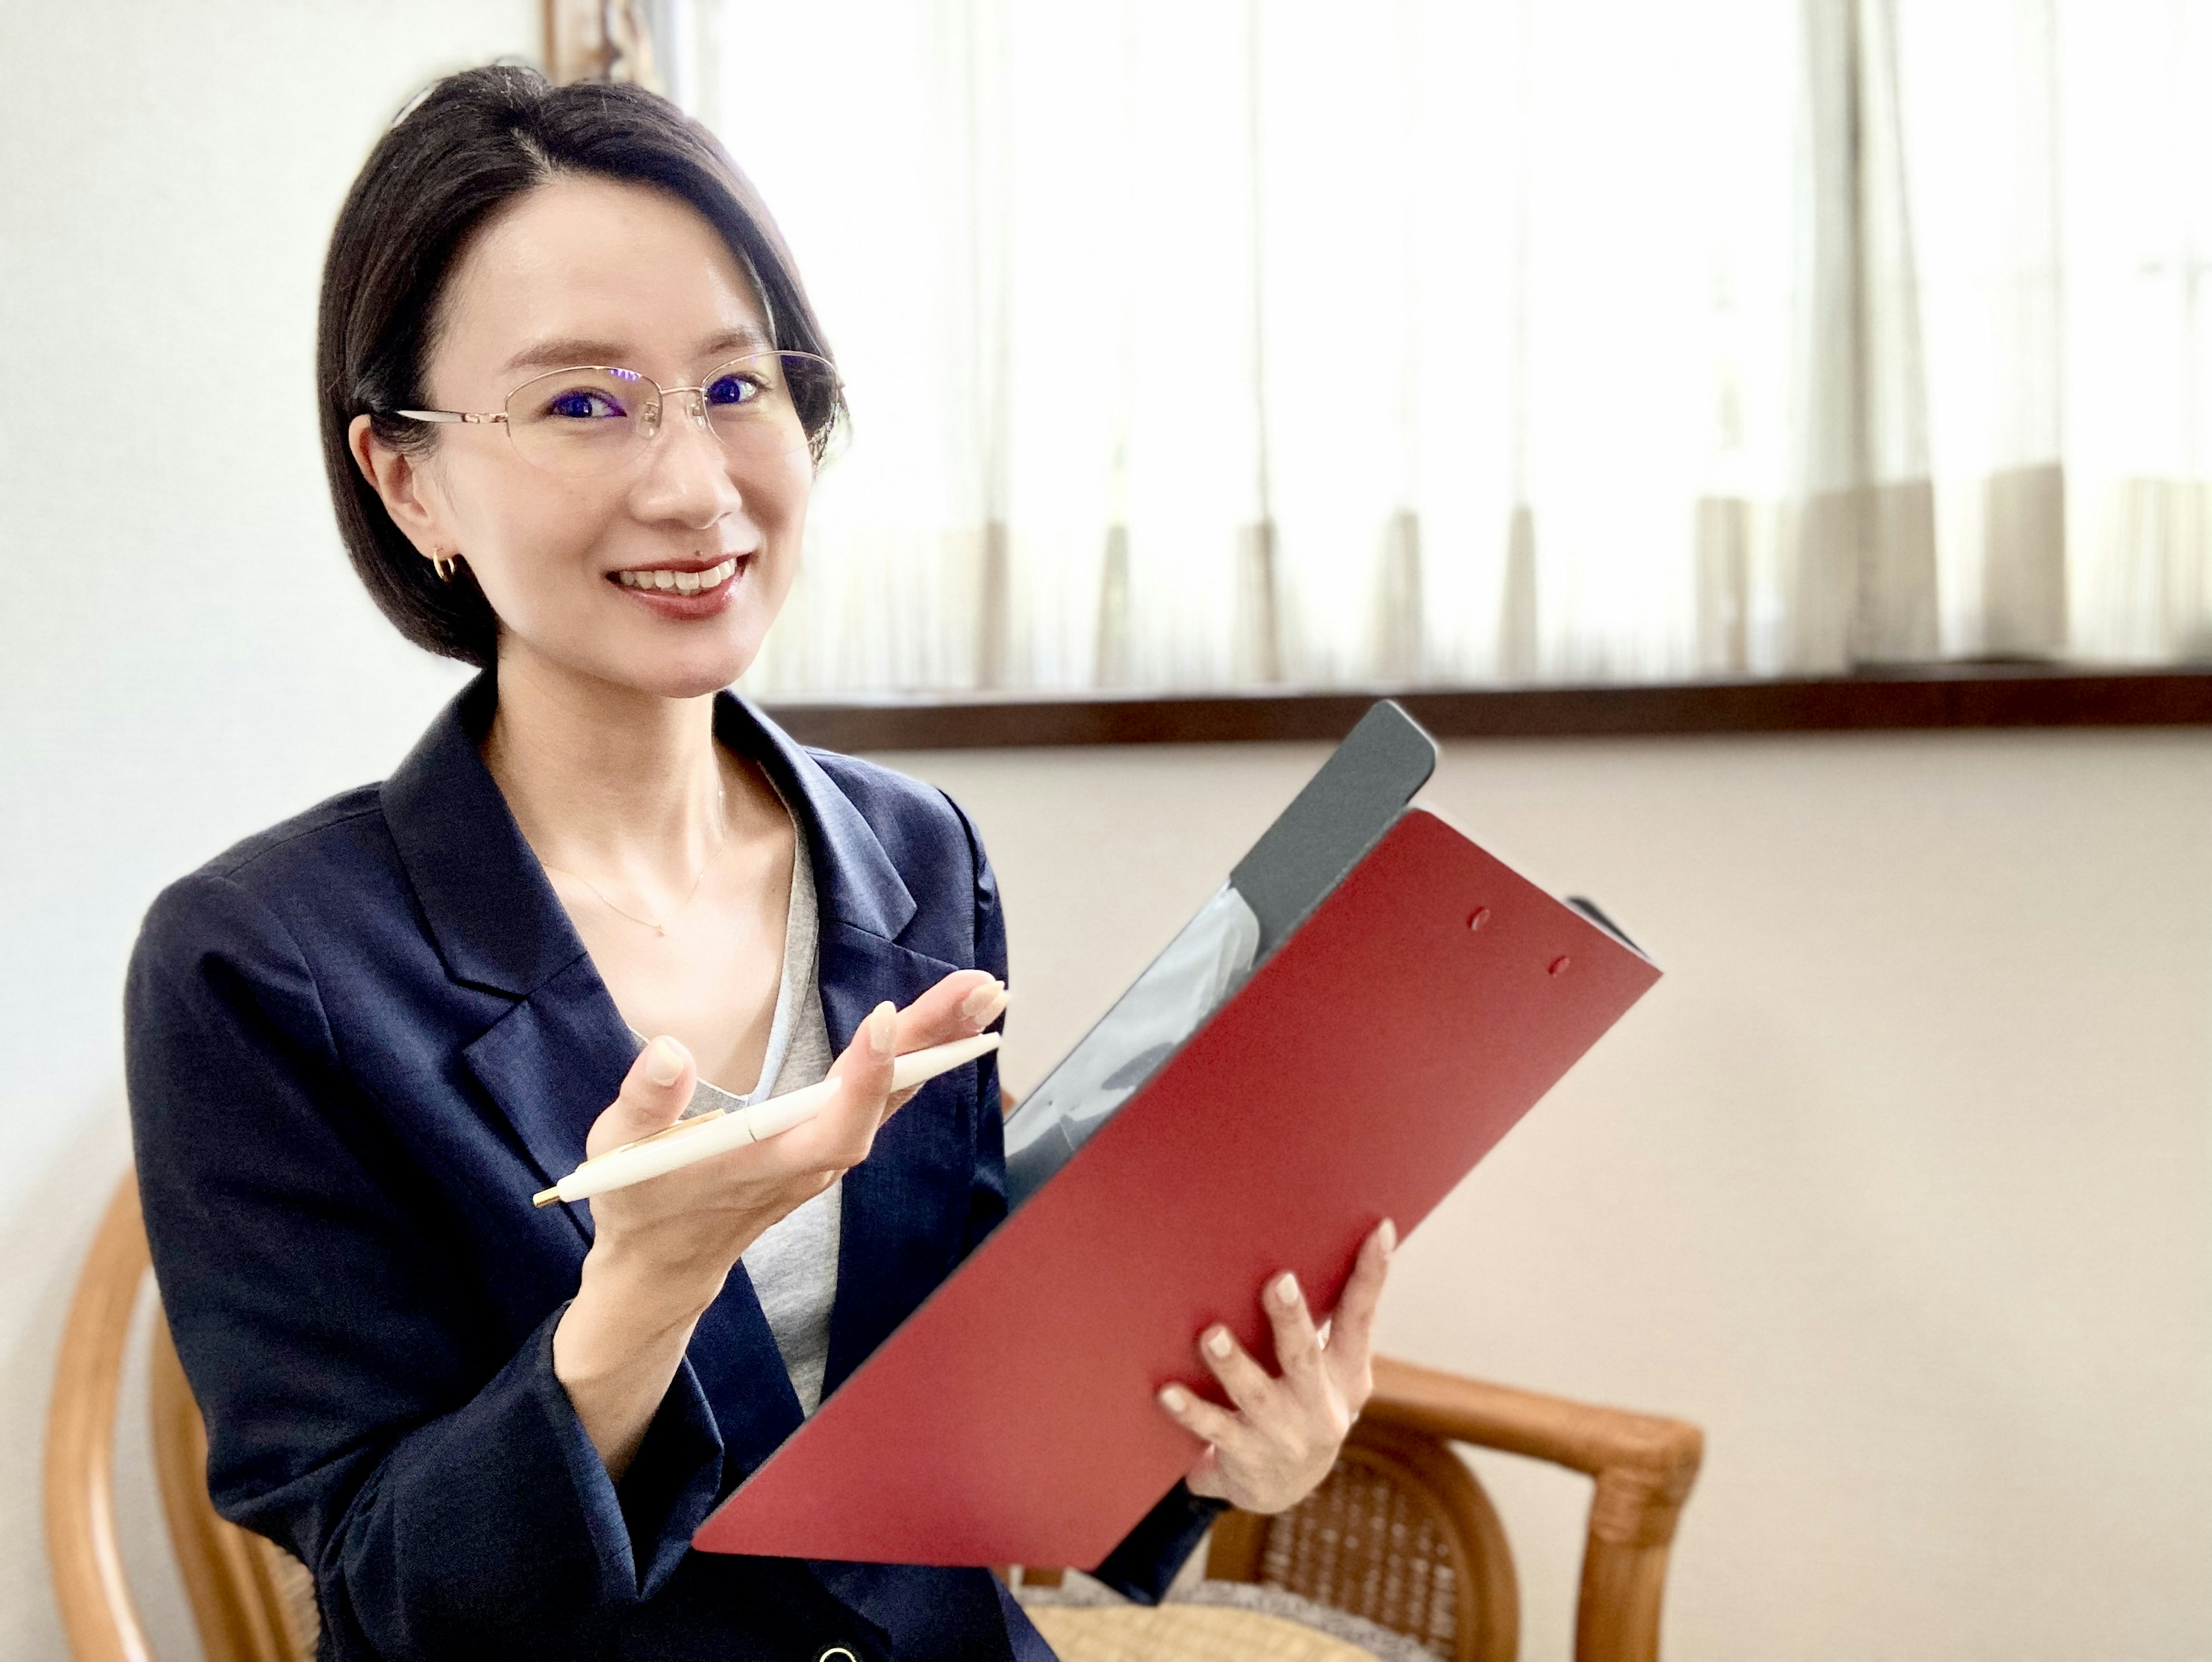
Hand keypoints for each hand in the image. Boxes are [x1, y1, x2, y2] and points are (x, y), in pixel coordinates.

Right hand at [579, 967, 1007, 1314]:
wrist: (663, 1264)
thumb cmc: (643, 1203)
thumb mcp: (621, 1155)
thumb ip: (644, 1106)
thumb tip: (669, 1052)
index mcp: (769, 1163)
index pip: (834, 1123)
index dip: (864, 1075)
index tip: (885, 1019)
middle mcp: (814, 1159)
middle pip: (886, 1098)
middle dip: (935, 1041)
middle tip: (982, 988)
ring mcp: (825, 1151)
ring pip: (894, 1094)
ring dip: (939, 1043)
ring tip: (982, 993)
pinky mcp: (826, 1140)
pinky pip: (883, 1095)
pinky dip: (917, 1058)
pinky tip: (943, 1027)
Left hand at [1156, 1219, 1394, 1513]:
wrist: (1282, 1488)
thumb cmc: (1301, 1400)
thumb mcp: (1329, 1370)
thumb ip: (1324, 1321)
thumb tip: (1302, 1240)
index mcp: (1346, 1372)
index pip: (1361, 1317)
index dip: (1373, 1274)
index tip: (1379, 1229)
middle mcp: (1321, 1405)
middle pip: (1305, 1357)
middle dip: (1291, 1321)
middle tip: (1278, 1282)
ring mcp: (1284, 1435)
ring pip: (1256, 1396)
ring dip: (1233, 1365)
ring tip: (1212, 1336)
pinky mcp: (1247, 1458)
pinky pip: (1215, 1431)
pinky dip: (1191, 1412)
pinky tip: (1166, 1392)